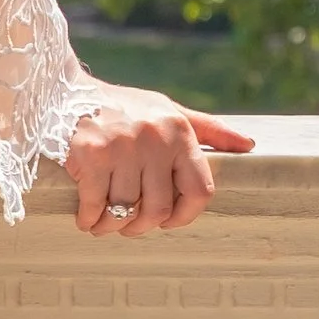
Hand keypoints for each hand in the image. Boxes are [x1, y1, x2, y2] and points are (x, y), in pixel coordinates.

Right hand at [65, 87, 253, 236]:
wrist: (69, 91)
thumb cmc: (124, 107)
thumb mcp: (168, 111)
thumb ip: (208, 129)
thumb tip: (249, 145)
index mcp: (179, 133)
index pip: (200, 190)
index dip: (185, 216)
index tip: (168, 221)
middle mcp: (155, 140)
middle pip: (158, 208)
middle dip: (142, 226)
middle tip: (129, 226)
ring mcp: (122, 147)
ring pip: (125, 211)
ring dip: (111, 226)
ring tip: (103, 224)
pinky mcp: (91, 155)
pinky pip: (95, 205)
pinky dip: (89, 220)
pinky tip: (85, 219)